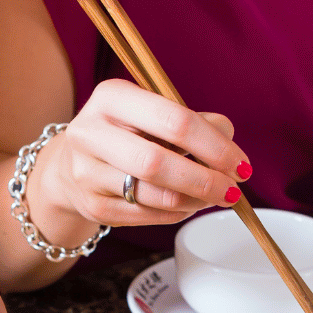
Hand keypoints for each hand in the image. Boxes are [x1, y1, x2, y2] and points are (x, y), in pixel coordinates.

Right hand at [28, 79, 250, 231]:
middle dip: (204, 179)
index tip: (240, 163)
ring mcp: (86, 172)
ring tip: (212, 196)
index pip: (173, 120)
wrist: (72, 164)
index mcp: (111, 97)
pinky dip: (174, 213)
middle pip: (157, 161)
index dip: (214, 145)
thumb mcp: (155, 115)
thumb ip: (196, 123)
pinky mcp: (92, 205)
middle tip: (231, 189)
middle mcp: (89, 132)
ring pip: (153, 194)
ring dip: (193, 199)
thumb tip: (228, 143)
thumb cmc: (126, 134)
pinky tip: (184, 204)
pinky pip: (146, 215)